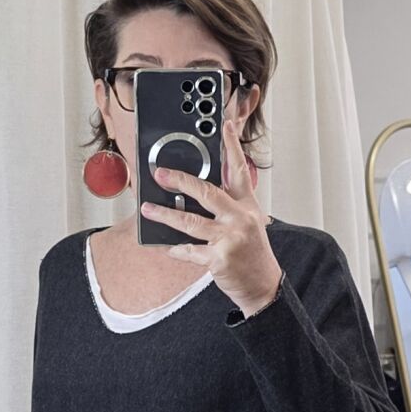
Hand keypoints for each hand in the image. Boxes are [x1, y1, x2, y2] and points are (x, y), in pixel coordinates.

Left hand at [141, 115, 282, 317]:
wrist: (263, 286)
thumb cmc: (252, 254)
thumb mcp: (249, 223)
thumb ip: (228, 206)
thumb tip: (195, 194)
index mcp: (248, 206)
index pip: (240, 170)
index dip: (232, 146)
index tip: (224, 125)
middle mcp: (240, 218)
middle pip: (207, 192)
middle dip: (180, 180)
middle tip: (160, 174)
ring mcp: (230, 238)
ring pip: (191, 222)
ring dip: (165, 214)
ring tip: (147, 209)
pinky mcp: (219, 259)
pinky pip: (189, 251)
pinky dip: (175, 249)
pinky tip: (164, 245)